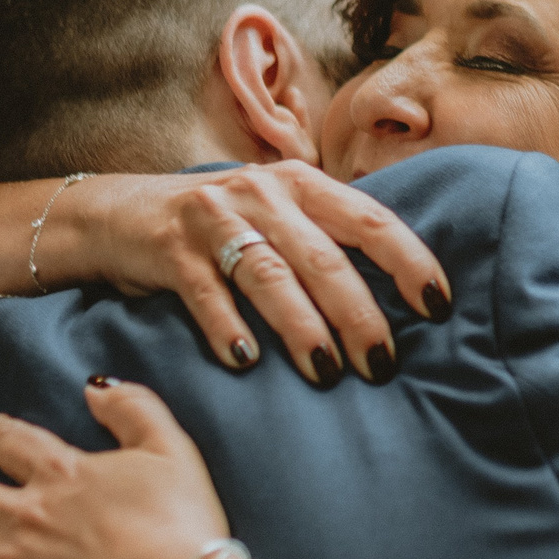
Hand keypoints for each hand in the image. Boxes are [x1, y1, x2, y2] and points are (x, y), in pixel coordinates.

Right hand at [64, 161, 451, 385]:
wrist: (119, 215)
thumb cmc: (221, 229)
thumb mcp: (278, 218)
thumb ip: (328, 242)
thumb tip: (402, 302)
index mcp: (303, 185)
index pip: (371, 220)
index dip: (409, 262)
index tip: (439, 308)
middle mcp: (264, 193)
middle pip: (325, 258)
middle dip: (359, 316)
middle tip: (382, 366)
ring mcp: (215, 217)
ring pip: (270, 276)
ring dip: (302, 328)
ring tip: (326, 372)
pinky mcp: (171, 247)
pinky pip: (206, 292)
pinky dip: (228, 327)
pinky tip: (246, 362)